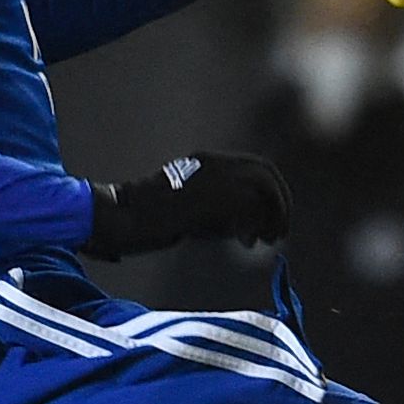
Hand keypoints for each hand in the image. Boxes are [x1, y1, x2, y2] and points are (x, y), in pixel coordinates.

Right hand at [84, 153, 293, 259]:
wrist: (124, 216)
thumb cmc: (150, 219)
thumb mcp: (192, 208)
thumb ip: (223, 211)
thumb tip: (252, 229)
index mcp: (208, 160)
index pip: (256, 167)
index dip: (272, 192)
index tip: (272, 217)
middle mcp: (215, 163)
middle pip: (266, 173)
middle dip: (279, 203)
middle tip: (279, 231)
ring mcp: (214, 177)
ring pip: (263, 187)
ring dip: (274, 214)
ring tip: (271, 239)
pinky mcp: (212, 196)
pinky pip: (249, 207)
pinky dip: (256, 225)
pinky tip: (248, 244)